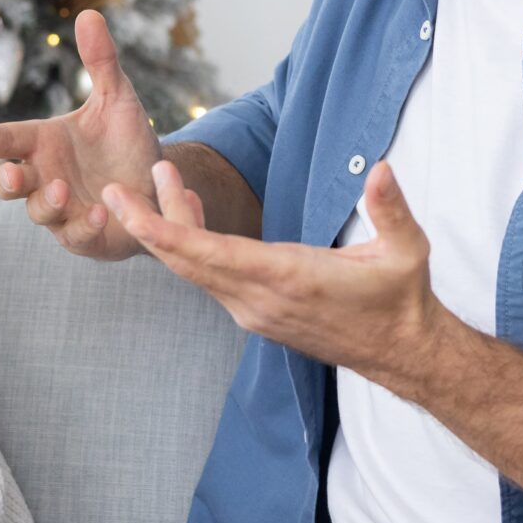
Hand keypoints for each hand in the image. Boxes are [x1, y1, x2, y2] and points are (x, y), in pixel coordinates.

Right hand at [0, 9, 161, 259]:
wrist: (158, 182)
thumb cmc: (126, 141)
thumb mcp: (118, 98)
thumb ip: (101, 62)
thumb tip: (89, 13)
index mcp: (45, 142)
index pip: (9, 139)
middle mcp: (46, 176)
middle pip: (9, 183)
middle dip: (6, 181)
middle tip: (13, 173)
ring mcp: (62, 210)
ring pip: (38, 211)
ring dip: (47, 202)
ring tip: (65, 190)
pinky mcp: (85, 235)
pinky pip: (76, 235)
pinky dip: (84, 225)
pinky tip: (102, 210)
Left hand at [104, 159, 450, 384]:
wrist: (400, 352)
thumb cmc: (401, 297)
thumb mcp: (407, 249)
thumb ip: (391, 209)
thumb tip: (380, 170)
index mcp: (287, 279)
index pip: (208, 255)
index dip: (163, 230)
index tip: (128, 207)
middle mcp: (259, 300)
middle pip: (185, 263)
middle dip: (146, 225)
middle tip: (114, 190)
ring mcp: (255, 312)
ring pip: (195, 270)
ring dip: (170, 230)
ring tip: (160, 181)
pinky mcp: (257, 314)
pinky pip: (211, 278)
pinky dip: (192, 247)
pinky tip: (189, 214)